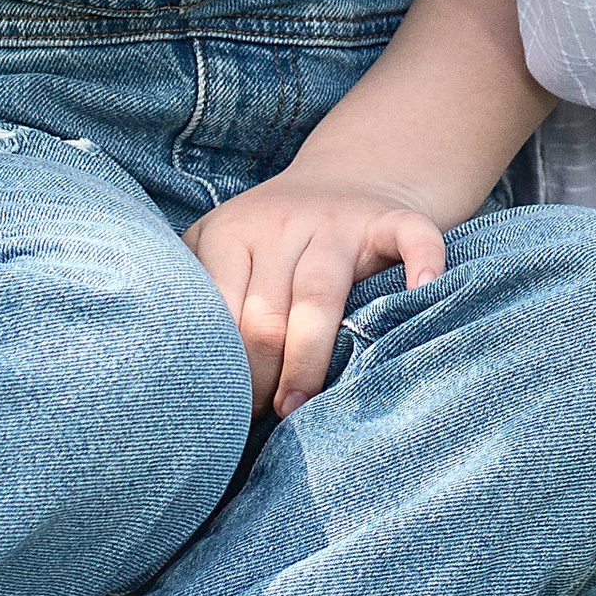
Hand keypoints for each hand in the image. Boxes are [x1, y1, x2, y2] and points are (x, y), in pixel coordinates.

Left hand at [189, 174, 450, 415]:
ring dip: (308, 359)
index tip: (227, 410)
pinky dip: (420, 265)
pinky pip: (409, 238)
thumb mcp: (221, 248)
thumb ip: (197, 293)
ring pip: (318, 296)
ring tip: (299, 406)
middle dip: (261, 379)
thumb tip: (175, 375)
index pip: (218, 312)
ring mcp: (337, 220)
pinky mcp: (388, 218)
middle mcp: (281, 222)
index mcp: (230, 232)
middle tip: (263, 419)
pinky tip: (420, 295)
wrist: (348, 176)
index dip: (224, 369)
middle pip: (265, 315)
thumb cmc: (272, 241)